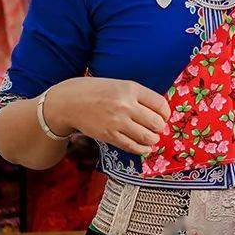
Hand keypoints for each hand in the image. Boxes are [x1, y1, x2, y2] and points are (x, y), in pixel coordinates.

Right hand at [45, 77, 170, 155]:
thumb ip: (139, 96)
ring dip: (153, 139)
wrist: (68, 102)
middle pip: (156, 122)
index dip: (165, 113)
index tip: (163, 116)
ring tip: (151, 138)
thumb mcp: (120, 85)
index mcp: (131, 89)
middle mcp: (126, 105)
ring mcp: (117, 121)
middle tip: (156, 128)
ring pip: (147, 137)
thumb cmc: (96, 91)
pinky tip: (144, 147)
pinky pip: (132, 146)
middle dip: (160, 128)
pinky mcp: (108, 135)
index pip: (160, 104)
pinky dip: (142, 149)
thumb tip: (159, 111)